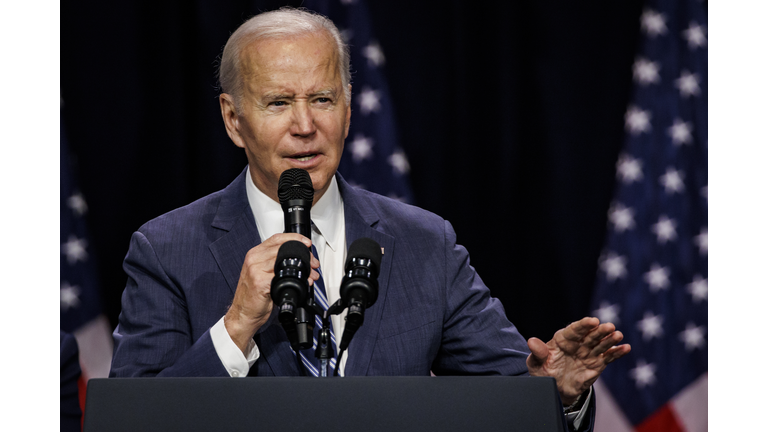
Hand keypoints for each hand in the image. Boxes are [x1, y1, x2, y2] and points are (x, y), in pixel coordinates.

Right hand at [224, 233, 319, 353]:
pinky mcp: (259, 282)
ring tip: (311, 274)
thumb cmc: (253, 296)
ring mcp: (255, 270)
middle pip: (282, 248)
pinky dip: (297, 279)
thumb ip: (274, 263)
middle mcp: (253, 260)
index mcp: (255, 255)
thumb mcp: (262, 274)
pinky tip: (303, 283)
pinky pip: (281, 276)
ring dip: (303, 268)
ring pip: (284, 261)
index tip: (306, 242)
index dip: (294, 238)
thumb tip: (297, 259)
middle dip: (303, 254)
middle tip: (313, 263)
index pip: (276, 238)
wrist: (242, 314)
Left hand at [526, 317, 630, 404]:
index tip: (592, 321)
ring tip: (618, 335)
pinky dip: (617, 352)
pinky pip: (608, 357)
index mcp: (563, 339)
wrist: (554, 388)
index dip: (583, 325)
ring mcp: (588, 353)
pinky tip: (626, 348)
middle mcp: (578, 344)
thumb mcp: (536, 363)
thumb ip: (537, 353)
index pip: (574, 330)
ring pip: (601, 344)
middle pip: (590, 335)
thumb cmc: (544, 372)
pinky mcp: (597, 364)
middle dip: (599, 331)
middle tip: (609, 327)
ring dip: (610, 339)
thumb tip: (531, 341)